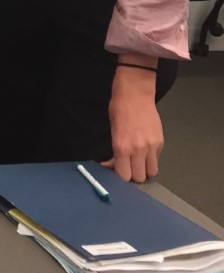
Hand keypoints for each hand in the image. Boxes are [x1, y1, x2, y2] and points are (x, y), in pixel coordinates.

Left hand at [103, 65, 161, 181]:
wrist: (136, 95)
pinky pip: (156, 159)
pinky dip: (150, 159)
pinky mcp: (160, 142)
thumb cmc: (118, 110)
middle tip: (127, 166)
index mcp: (122, 148)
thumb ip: (115, 150)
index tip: (116, 170)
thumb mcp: (112, 131)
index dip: (119, 176)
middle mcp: (138, 150)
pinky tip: (144, 150)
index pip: (124, 175)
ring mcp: (152, 147)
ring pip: (151, 172)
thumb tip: (113, 164)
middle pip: (139, 177)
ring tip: (137, 161)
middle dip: (132, 174)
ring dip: (144, 169)